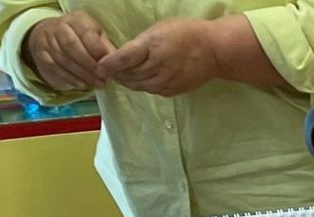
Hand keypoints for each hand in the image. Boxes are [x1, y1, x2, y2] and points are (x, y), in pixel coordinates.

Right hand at [21, 11, 112, 91]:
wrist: (52, 38)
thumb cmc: (82, 39)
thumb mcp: (97, 37)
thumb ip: (105, 47)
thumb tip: (117, 59)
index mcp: (76, 20)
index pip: (85, 32)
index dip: (97, 50)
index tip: (109, 65)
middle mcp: (59, 27)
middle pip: (72, 45)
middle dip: (89, 65)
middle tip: (103, 78)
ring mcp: (47, 40)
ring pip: (63, 58)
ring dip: (82, 74)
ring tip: (97, 84)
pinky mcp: (42, 54)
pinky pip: (54, 67)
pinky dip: (70, 78)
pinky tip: (82, 85)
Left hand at [98, 18, 219, 96]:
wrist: (214, 51)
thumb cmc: (186, 33)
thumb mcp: (159, 29)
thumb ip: (141, 43)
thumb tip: (124, 55)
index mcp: (152, 47)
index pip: (123, 59)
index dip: (108, 64)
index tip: (98, 65)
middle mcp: (158, 67)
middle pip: (128, 75)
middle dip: (115, 73)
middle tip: (106, 71)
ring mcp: (166, 81)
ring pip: (138, 85)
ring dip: (126, 81)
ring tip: (119, 76)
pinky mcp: (173, 91)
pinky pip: (151, 90)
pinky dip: (141, 86)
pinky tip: (138, 80)